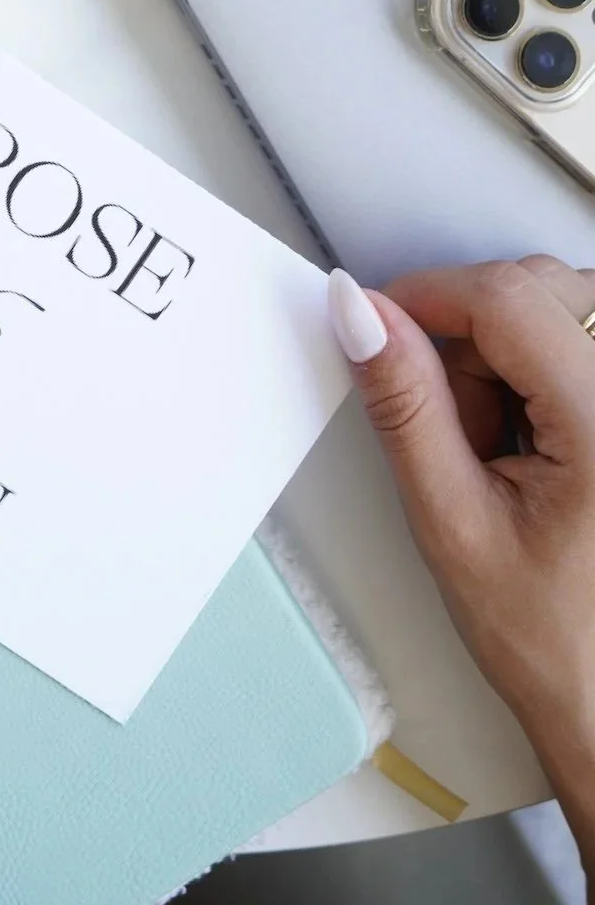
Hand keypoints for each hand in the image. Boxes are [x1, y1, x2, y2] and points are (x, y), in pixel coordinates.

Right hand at [329, 256, 594, 877]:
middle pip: (540, 291)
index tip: (375, 324)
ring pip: (562, 307)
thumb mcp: (454, 523)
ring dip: (509, 348)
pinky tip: (533, 436)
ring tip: (499, 443)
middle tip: (453, 422)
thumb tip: (361, 316)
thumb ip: (407, 407)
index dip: (428, 296)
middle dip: (471, 332)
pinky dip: (542, 366)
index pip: (508, 297)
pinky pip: (585, 339)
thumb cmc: (557, 643)